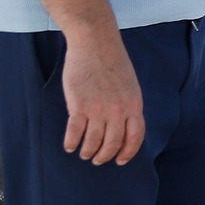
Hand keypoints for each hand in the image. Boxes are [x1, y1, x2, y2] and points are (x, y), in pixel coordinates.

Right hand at [62, 29, 144, 165]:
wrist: (96, 43)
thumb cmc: (112, 62)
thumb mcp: (129, 85)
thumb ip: (128, 105)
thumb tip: (123, 125)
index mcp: (134, 104)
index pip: (135, 137)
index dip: (127, 152)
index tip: (119, 161)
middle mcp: (118, 110)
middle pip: (113, 144)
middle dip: (104, 156)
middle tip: (97, 160)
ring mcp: (99, 109)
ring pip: (93, 142)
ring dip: (87, 152)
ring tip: (83, 153)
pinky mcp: (79, 105)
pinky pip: (75, 133)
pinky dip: (71, 143)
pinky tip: (69, 146)